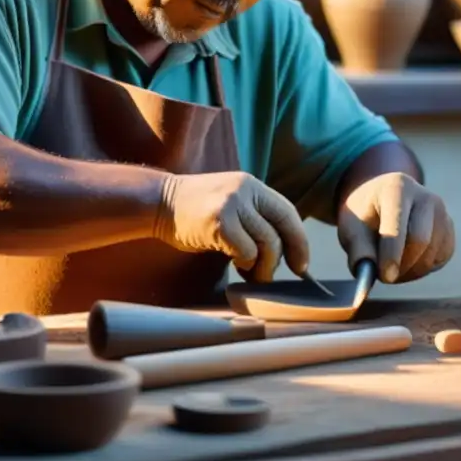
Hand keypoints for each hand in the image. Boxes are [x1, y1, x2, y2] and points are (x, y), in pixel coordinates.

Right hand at [154, 171, 309, 282]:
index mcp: (252, 185)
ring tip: (248, 271)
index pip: (288, 213)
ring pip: (267, 244)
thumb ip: (255, 218)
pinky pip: (246, 252)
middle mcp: (245, 190)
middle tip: (269, 275)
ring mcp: (231, 204)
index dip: (299, 241)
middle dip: (283, 259)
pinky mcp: (218, 222)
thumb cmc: (195, 212)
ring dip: (262, 266)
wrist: (158, 202)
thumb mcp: (231, 202)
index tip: (301, 265)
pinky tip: (233, 264)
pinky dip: (245, 264)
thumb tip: (285, 252)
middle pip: (281, 230)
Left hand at [337, 172, 454, 283]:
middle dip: (402, 266)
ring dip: (410, 271)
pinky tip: (406, 260)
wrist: (382, 200)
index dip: (391, 255)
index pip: (398, 227)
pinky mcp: (449, 229)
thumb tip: (367, 274)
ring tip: (391, 267)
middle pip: (420, 241)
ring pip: (432, 254)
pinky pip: (440, 259)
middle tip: (384, 277)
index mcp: (397, 188)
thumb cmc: (364, 214)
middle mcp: (425, 197)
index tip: (384, 277)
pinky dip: (423, 269)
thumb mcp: (352, 227)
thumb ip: (358, 249)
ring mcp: (442, 212)